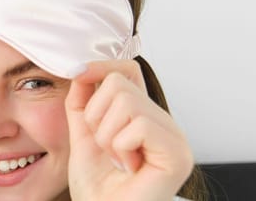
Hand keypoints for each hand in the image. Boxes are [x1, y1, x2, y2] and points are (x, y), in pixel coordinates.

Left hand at [65, 60, 193, 200]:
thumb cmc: (97, 188)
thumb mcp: (83, 135)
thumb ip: (82, 103)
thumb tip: (82, 70)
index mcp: (144, 116)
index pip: (127, 70)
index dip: (101, 67)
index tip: (78, 75)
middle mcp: (164, 123)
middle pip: (120, 83)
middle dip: (97, 117)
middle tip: (106, 148)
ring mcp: (174, 137)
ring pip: (127, 102)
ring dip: (107, 136)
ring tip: (117, 159)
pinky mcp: (177, 154)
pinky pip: (140, 125)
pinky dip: (122, 147)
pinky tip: (129, 168)